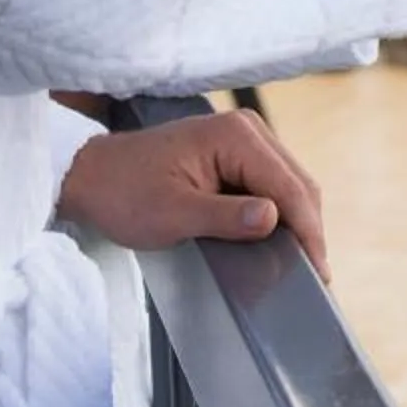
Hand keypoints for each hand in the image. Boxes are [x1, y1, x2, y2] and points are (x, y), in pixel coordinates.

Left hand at [56, 109, 329, 277]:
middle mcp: (247, 130)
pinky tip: (280, 240)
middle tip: (315, 276)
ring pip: (289, 183)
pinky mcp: (234, 153)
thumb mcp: (172, 214)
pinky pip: (270, 183)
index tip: (317, 272)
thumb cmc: (122, 193)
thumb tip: (274, 220)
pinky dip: (280, 212)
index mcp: (236, 137)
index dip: (308, 231)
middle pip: (298, 182)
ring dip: (297, 221)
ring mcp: (242, 139)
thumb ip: (226, 218)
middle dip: (309, 228)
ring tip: (302, 263)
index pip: (289, 187)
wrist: (89, 176)